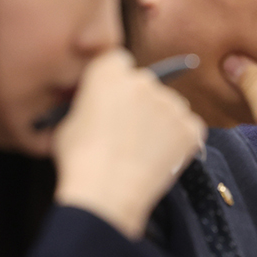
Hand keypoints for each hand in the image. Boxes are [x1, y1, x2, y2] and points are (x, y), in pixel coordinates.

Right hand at [53, 49, 205, 239]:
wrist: (107, 194)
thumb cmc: (79, 161)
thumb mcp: (65, 125)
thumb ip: (83, 107)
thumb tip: (89, 109)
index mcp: (109, 72)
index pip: (118, 62)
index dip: (116, 82)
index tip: (113, 100)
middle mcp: (144, 80)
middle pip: (146, 85)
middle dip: (140, 103)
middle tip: (128, 133)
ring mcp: (171, 103)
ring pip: (169, 107)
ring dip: (160, 122)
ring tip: (142, 152)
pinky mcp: (191, 127)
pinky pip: (187, 129)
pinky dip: (178, 142)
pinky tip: (159, 159)